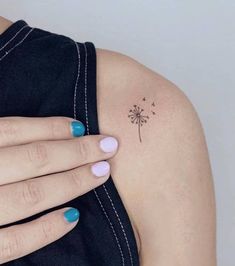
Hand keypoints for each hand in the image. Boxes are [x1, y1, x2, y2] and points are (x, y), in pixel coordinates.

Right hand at [0, 116, 117, 262]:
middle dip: (76, 152)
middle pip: (33, 159)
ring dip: (72, 183)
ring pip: (31, 195)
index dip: (52, 127)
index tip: (81, 126)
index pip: (14, 131)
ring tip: (102, 172)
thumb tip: (34, 130)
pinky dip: (45, 230)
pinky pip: (13, 244)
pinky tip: (74, 217)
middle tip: (109, 146)